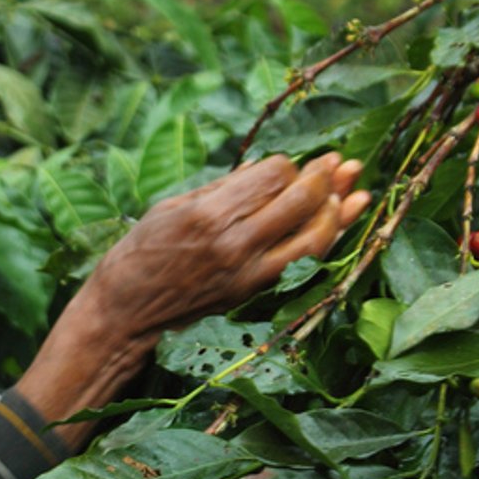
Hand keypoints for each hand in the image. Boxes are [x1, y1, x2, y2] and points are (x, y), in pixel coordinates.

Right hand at [82, 151, 368, 338]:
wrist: (125, 314)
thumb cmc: (139, 254)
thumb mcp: (171, 207)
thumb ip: (221, 187)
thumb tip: (262, 168)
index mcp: (208, 214)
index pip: (271, 176)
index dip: (286, 165)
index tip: (285, 164)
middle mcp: (234, 244)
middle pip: (300, 201)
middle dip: (323, 177)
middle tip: (339, 163)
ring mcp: (249, 273)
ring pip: (314, 236)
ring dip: (339, 209)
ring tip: (354, 188)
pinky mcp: (255, 293)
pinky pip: (305, 262)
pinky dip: (329, 239)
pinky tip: (345, 220)